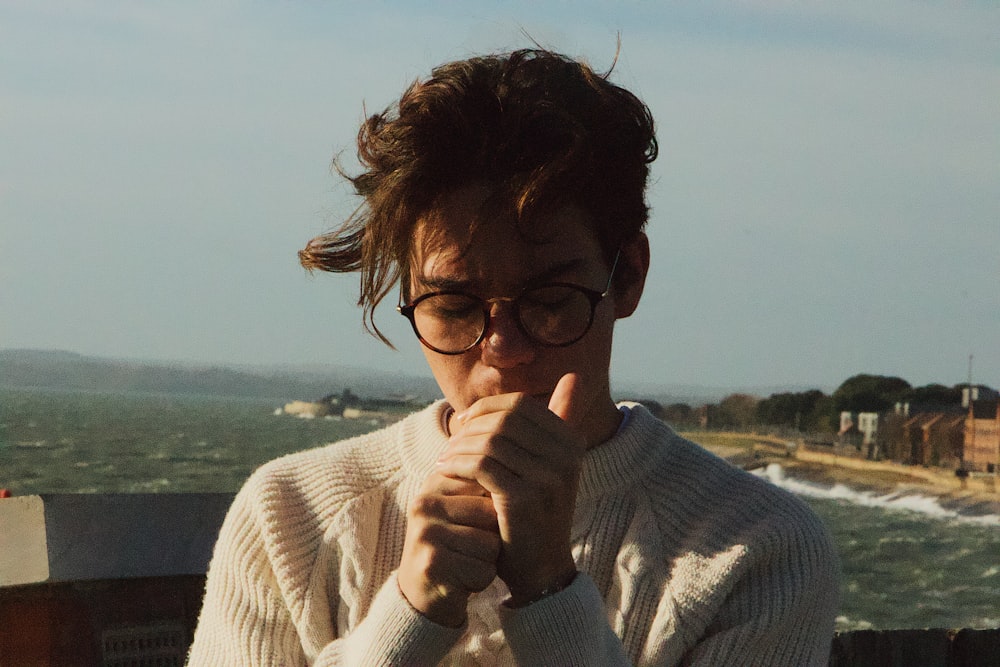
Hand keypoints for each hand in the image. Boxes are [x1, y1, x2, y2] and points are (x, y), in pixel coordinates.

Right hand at [397, 474, 500, 626]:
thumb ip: (480, 489)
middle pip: (491, 515)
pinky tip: (461, 581)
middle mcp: (424, 505)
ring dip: (488, 561)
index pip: (487, 486)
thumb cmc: (452, 547)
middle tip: (469, 549)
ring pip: (491, 544)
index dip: (493, 512)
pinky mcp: (432, 564)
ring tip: (465, 564)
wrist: (420, 595)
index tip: (475, 525)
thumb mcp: (461, 512)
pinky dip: (481, 581)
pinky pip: (483, 570)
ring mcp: (426, 534)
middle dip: (493, 537)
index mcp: (433, 485)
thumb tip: (514, 469)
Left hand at [437, 373, 588, 604]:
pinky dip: (457, 464)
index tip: (465, 424)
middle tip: (451, 440)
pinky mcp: (524, 498)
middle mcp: (566, 456)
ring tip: (445, 458)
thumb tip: (575, 376)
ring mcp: (547, 477)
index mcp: (572, 442)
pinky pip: (481, 465)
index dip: (486, 409)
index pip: (520, 405)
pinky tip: (444, 471)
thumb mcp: (551, 464)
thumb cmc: (536, 512)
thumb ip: (560, 421)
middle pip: (504, 419)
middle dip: (471, 426)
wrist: (541, 568)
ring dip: (459, 446)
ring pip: (490, 441)